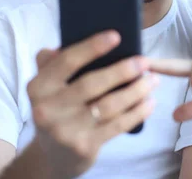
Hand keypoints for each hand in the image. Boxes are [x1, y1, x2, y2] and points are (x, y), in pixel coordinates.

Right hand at [26, 31, 157, 178]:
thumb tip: (70, 37)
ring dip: (136, 91)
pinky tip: (150, 102)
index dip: (92, 47)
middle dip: (122, 70)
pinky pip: (117, 125)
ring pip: (109, 105)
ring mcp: (65, 131)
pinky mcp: (84, 147)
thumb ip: (54, 63)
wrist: (55, 155)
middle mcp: (47, 109)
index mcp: (38, 87)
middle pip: (92, 84)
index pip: (66, 62)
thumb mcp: (49, 87)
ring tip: (153, 80)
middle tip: (145, 61)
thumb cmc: (60, 108)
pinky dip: (137, 112)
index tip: (116, 36)